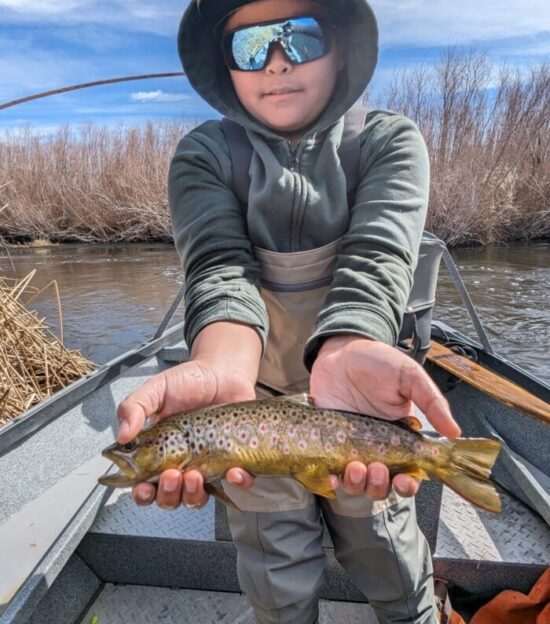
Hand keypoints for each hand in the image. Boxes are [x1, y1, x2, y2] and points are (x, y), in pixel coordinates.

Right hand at [116, 322, 259, 509]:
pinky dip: (237, 482)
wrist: (224, 370)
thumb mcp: (157, 389)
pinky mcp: (234, 459)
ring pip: (198, 498)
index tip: (144, 487)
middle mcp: (182, 463)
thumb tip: (122, 435)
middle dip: (168, 495)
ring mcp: (208, 463)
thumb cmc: (190, 381)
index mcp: (159, 452)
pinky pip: (238, 481)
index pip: (145, 485)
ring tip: (195, 475)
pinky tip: (233, 471)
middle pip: (170, 499)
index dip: (143, 493)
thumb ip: (135, 407)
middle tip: (172, 475)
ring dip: (194, 494)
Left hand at [310, 335, 459, 499]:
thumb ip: (431, 401)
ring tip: (356, 466)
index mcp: (400, 437)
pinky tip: (333, 475)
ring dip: (358, 483)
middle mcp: (377, 447)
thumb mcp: (408, 376)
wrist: (340, 351)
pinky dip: (332, 480)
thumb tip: (454, 431)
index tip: (406, 480)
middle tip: (378, 468)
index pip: (409, 471)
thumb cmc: (376, 362)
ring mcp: (350, 447)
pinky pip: (329, 471)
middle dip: (380, 484)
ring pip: (357, 482)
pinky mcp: (327, 443)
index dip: (408, 483)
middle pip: (382, 484)